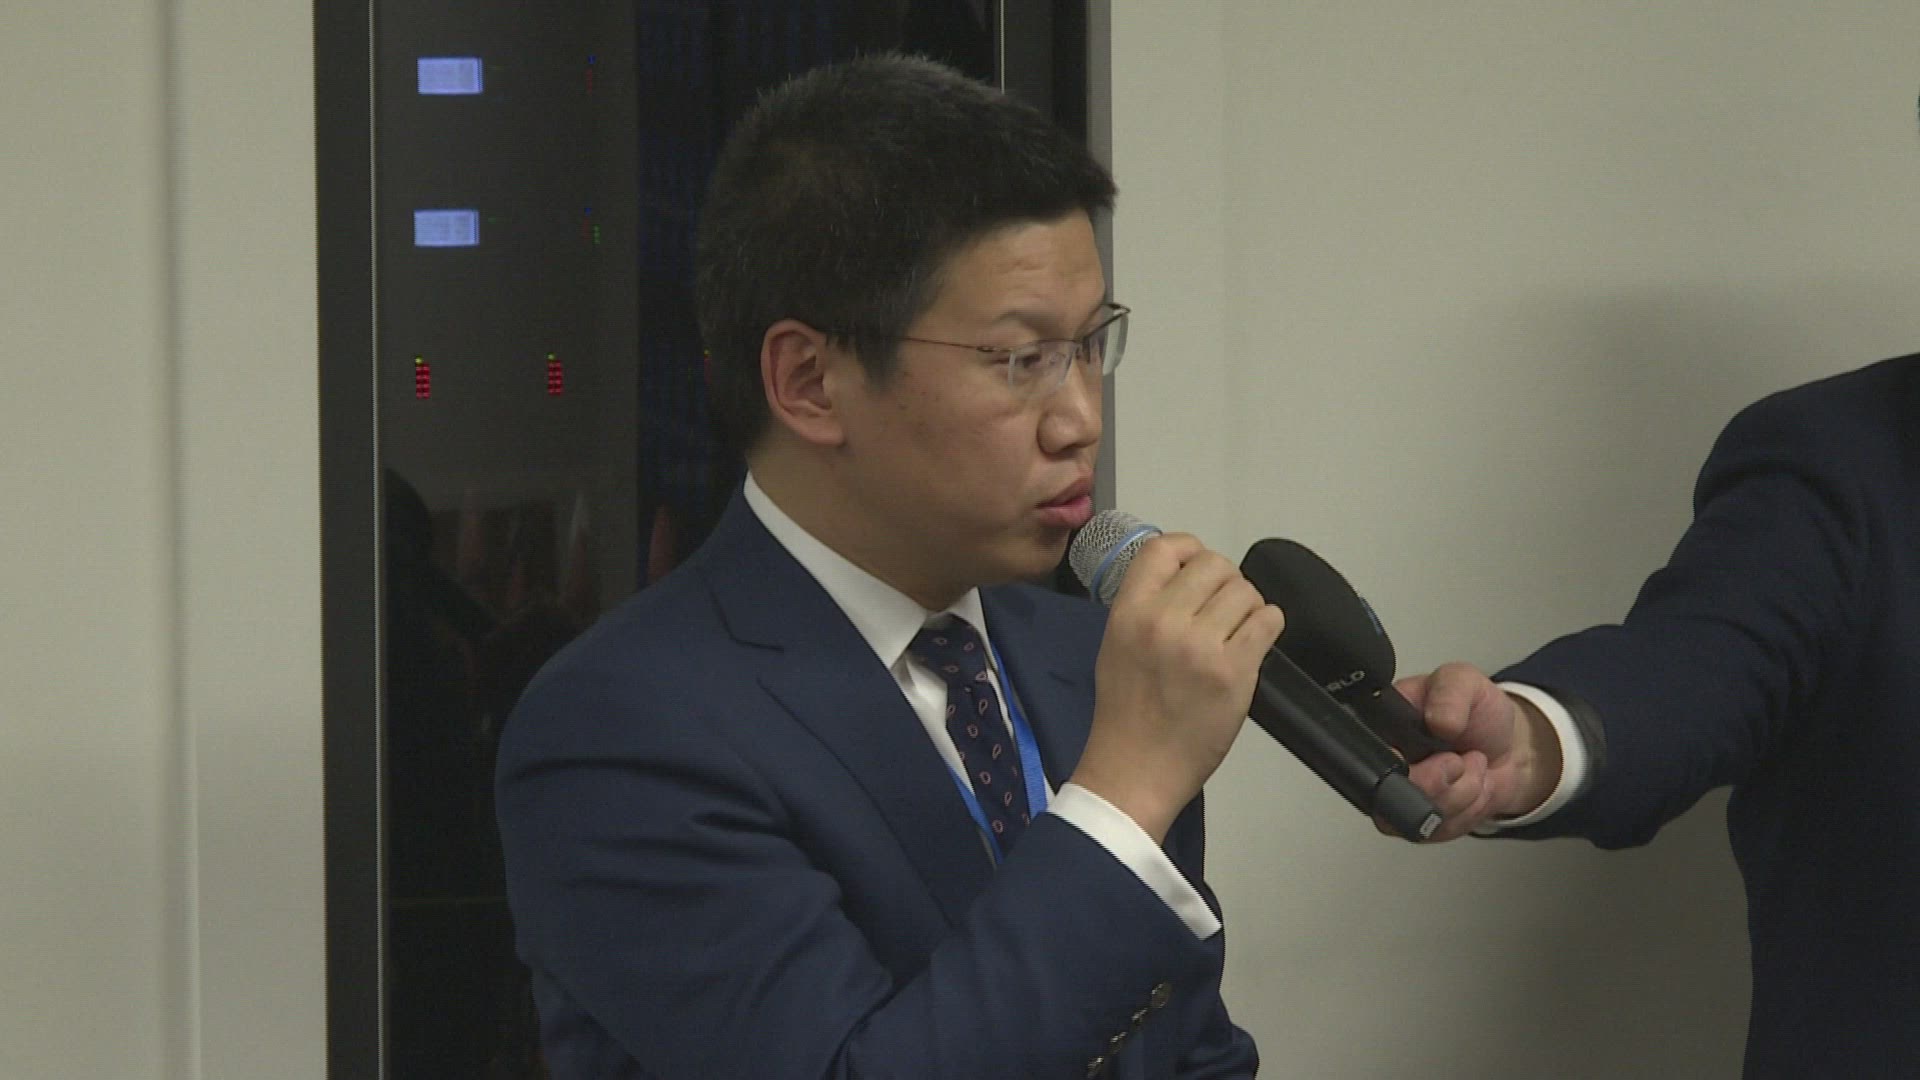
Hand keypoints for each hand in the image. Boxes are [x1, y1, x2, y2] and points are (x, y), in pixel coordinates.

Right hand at [1071, 533, 1285, 841]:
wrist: (1134, 770)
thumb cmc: (1125, 714)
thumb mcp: (1116, 645)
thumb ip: (1146, 607)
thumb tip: (1187, 578)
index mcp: (1129, 612)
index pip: (1164, 548)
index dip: (1189, 550)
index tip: (1197, 569)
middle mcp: (1164, 621)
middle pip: (1215, 565)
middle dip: (1225, 583)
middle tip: (1221, 611)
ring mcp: (1201, 646)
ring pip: (1246, 591)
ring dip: (1248, 607)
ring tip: (1236, 633)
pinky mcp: (1234, 672)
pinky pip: (1268, 620)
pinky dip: (1267, 625)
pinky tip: (1253, 643)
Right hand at [1387, 662, 1561, 841]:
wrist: (1510, 749)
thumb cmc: (1479, 715)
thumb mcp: (1465, 682)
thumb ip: (1450, 692)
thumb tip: (1435, 720)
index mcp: (1382, 727)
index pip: (1367, 755)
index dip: (1397, 762)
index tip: (1429, 754)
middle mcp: (1387, 765)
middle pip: (1387, 796)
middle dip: (1436, 783)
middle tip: (1456, 760)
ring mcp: (1403, 797)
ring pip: (1416, 818)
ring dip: (1459, 795)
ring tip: (1468, 768)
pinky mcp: (1423, 824)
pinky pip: (1438, 830)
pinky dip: (1466, 812)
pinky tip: (1471, 790)